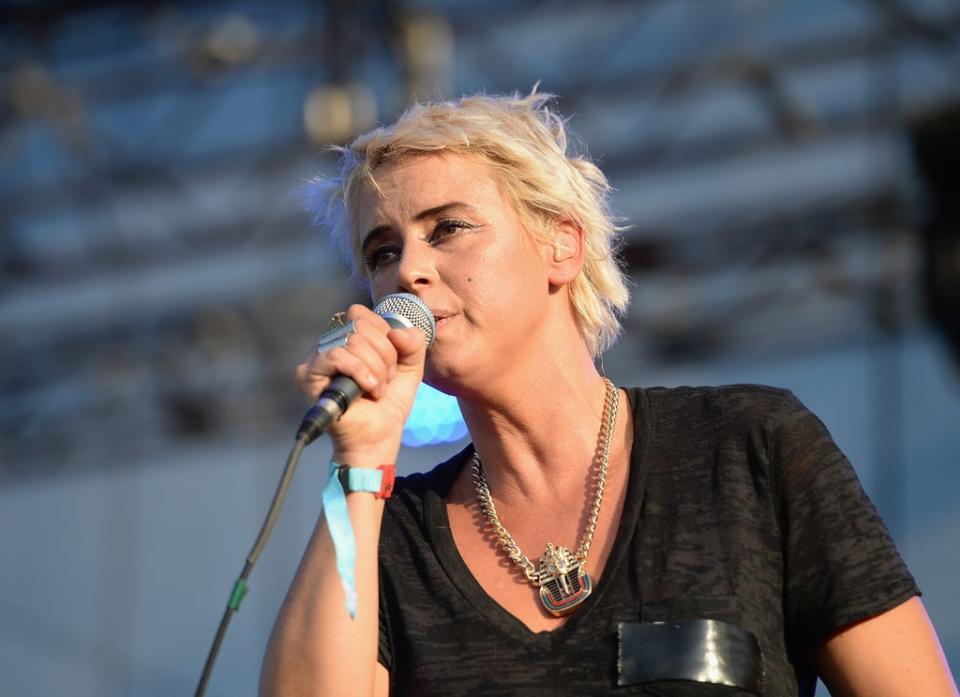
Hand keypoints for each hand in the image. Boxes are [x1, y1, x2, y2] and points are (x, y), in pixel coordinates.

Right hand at [294, 304, 427, 462]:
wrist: (378, 438)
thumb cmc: (387, 404)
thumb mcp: (410, 367)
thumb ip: (412, 342)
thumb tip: (397, 331)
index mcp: (346, 338)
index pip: (361, 314)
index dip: (384, 334)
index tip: (393, 362)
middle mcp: (328, 344)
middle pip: (360, 325)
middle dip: (385, 354)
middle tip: (386, 379)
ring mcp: (316, 359)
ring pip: (352, 340)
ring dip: (376, 368)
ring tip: (377, 388)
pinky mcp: (308, 375)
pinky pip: (336, 355)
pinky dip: (360, 371)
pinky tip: (368, 388)